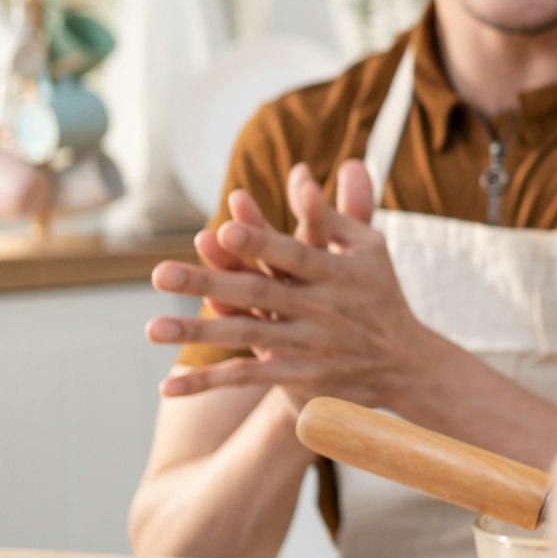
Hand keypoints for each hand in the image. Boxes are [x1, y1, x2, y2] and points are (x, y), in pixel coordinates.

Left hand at [147, 160, 429, 404]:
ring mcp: (307, 345)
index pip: (294, 255)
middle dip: (208, 285)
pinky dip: (207, 382)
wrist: (404, 364)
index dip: (261, 244)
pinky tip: (166, 385)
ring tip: (152, 328)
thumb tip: (299, 172)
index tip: (224, 231)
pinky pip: (246, 378)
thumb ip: (330, 213)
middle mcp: (320, 308)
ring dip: (197, 334)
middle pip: (258, 294)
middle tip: (160, 274)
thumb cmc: (378, 293)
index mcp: (337, 272)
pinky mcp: (297, 375)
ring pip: (245, 336)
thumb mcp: (367, 248)